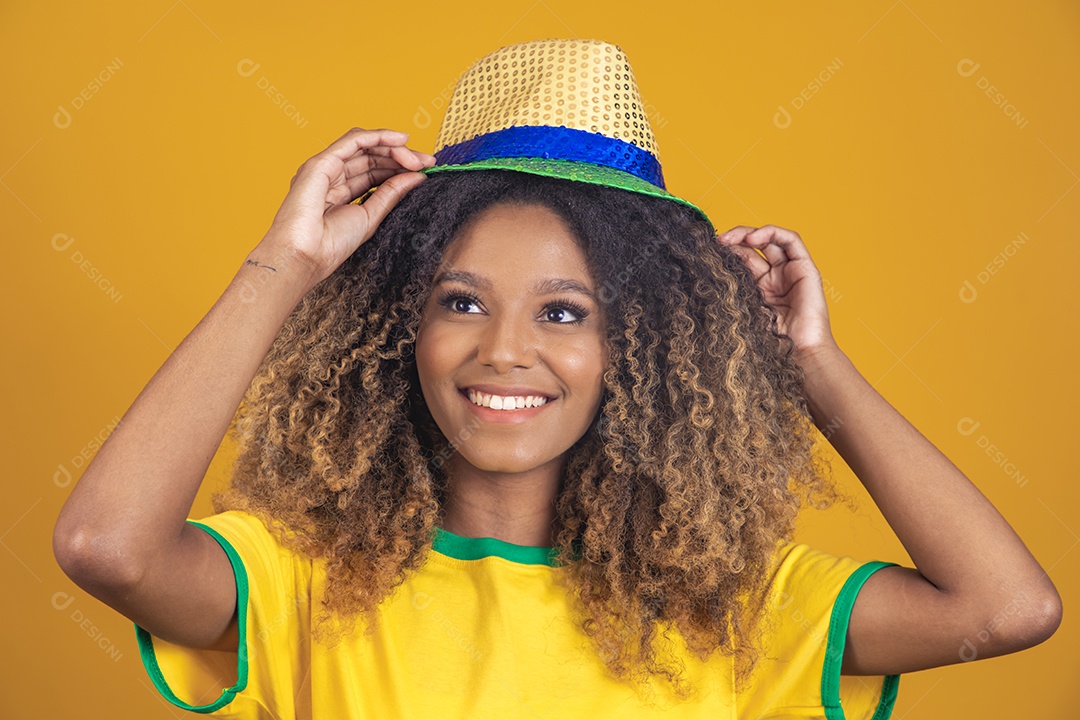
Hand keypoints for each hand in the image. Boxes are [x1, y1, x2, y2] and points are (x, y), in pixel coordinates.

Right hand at [261, 127, 435, 285]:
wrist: (307, 255)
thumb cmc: (331, 244)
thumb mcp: (371, 216)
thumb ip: (392, 194)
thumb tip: (417, 176)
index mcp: (341, 192)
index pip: (375, 172)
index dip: (400, 168)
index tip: (427, 171)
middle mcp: (332, 176)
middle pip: (372, 157)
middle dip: (402, 157)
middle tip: (428, 162)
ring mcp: (325, 167)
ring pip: (365, 146)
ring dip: (394, 147)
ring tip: (418, 158)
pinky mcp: (321, 162)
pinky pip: (353, 141)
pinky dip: (378, 136)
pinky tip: (400, 139)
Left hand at [716, 225, 835, 356]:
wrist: (799, 353)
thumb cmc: (773, 342)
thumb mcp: (744, 310)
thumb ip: (733, 289)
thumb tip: (709, 270)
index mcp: (759, 289)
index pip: (742, 259)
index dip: (727, 252)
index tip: (709, 252)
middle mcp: (775, 277)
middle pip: (754, 247)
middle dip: (735, 239)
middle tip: (718, 241)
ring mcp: (791, 272)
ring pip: (771, 239)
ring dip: (749, 233)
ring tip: (731, 238)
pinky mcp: (806, 268)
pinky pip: (791, 240)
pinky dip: (772, 233)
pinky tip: (753, 239)